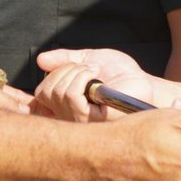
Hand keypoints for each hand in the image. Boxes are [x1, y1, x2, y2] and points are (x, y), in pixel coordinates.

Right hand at [34, 48, 152, 120]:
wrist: (140, 79)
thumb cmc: (118, 72)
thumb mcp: (87, 59)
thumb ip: (64, 60)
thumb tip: (40, 60)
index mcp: (65, 105)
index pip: (40, 96)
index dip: (52, 75)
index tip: (75, 66)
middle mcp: (69, 117)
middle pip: (45, 92)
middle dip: (65, 69)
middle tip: (87, 68)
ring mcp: (79, 121)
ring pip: (58, 93)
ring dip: (76, 72)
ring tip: (94, 71)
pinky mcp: (92, 121)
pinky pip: (72, 96)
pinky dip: (81, 77)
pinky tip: (95, 76)